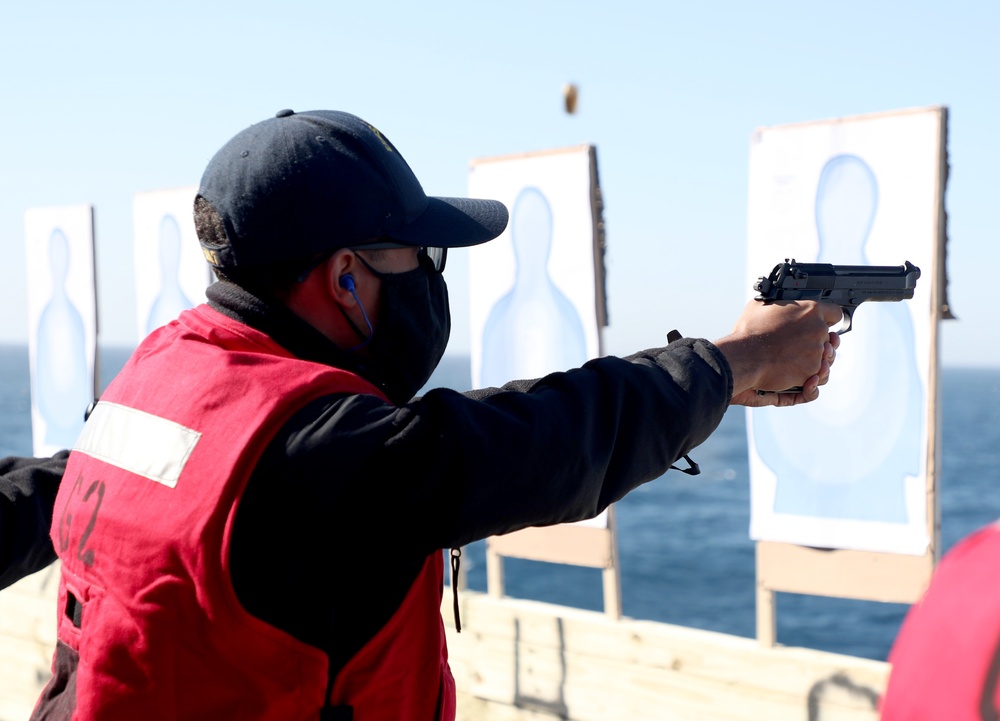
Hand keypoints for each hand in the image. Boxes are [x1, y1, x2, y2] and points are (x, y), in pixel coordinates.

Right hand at [713, 300, 842, 407]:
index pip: (835, 312)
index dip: (830, 319)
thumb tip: (776, 305)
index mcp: (810, 310)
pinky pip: (817, 378)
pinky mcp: (811, 371)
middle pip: (830, 339)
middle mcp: (818, 330)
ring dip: (816, 363)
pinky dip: (809, 380)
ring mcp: (817, 352)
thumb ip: (779, 305)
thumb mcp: (761, 307)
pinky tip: (798, 376)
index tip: (824, 324)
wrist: (743, 357)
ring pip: (826, 360)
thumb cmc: (749, 332)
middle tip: (804, 347)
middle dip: (820, 343)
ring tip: (798, 364)